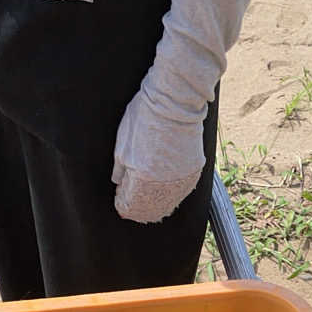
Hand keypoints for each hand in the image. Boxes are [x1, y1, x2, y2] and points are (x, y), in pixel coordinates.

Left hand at [112, 91, 203, 224]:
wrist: (176, 101)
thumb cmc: (145, 116)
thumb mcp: (122, 142)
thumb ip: (119, 169)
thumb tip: (119, 184)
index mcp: (141, 179)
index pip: (129, 206)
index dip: (122, 203)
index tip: (119, 197)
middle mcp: (163, 186)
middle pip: (149, 211)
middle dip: (138, 208)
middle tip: (131, 201)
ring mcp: (180, 181)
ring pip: (166, 205)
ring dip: (155, 203)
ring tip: (147, 194)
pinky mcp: (193, 173)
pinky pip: (179, 192)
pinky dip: (170, 192)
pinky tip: (163, 186)